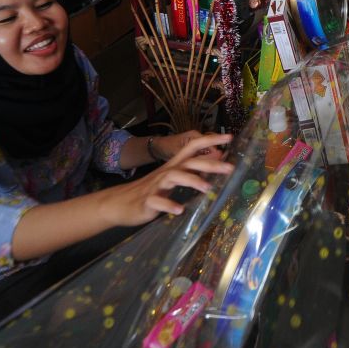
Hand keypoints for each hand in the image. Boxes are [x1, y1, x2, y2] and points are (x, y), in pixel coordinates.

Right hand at [101, 133, 233, 225]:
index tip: (229, 137)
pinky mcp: (147, 201)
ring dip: (191, 180)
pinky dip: (168, 205)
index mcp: (174, 165)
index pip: (192, 146)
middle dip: (209, 164)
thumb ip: (193, 167)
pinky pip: (157, 201)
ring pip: (174, 177)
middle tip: (229, 168)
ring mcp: (155, 186)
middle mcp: (166, 172)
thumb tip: (217, 158)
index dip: (210, 140)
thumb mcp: (173, 176)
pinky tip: (179, 210)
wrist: (118, 203)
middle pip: (188, 162)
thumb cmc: (150, 190)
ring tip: (207, 188)